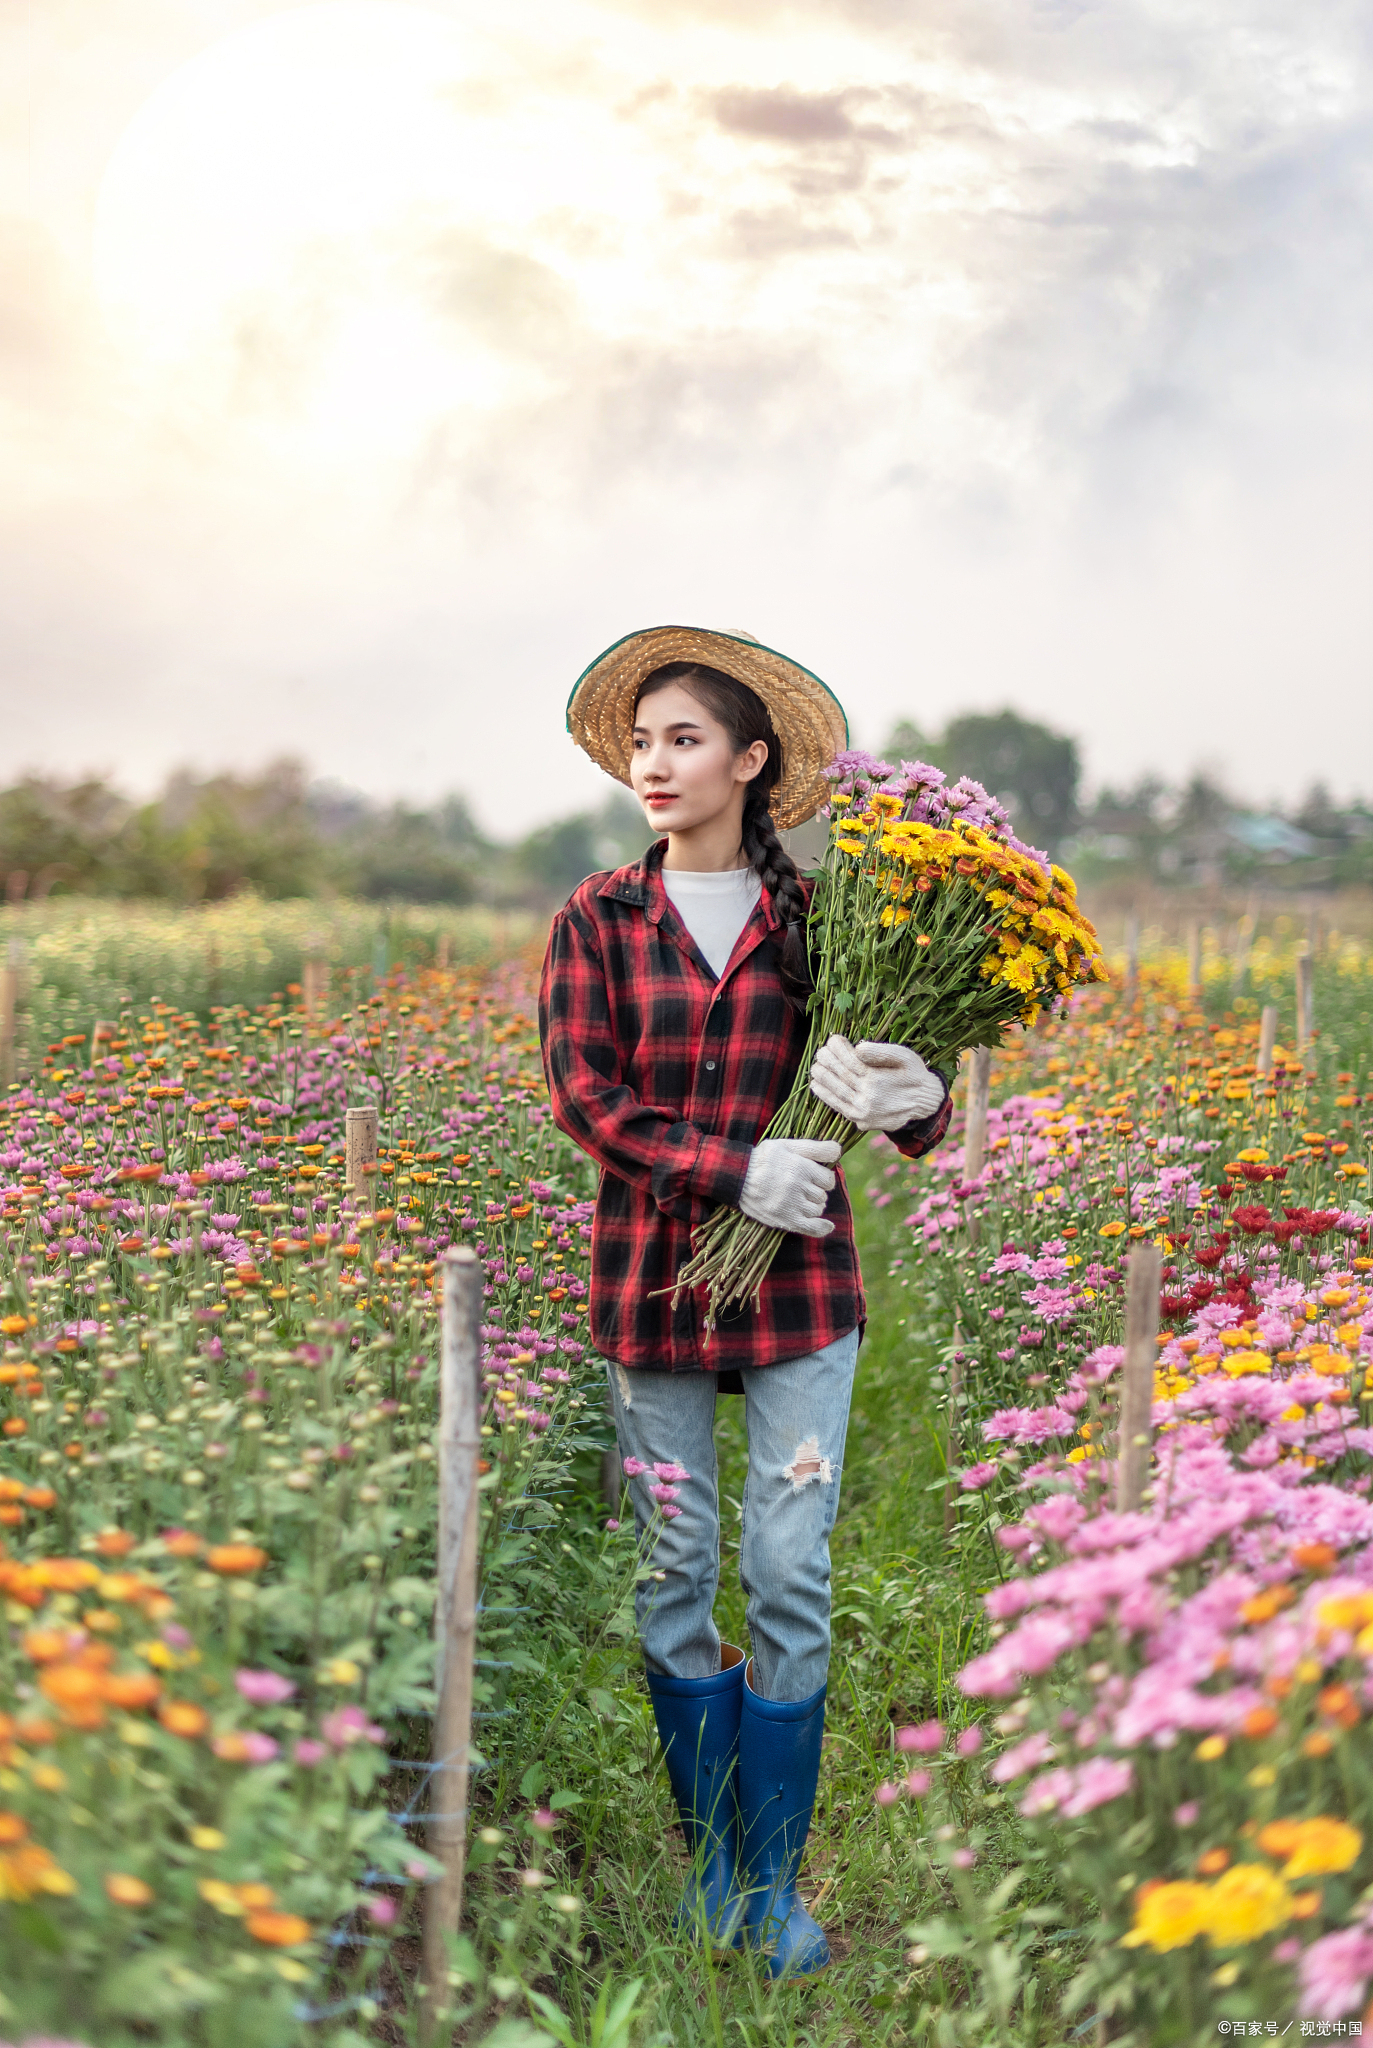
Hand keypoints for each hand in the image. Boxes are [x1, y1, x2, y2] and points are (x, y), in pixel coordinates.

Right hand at [739, 1138, 840, 1237]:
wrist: (737, 1176)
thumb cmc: (764, 1158)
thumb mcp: (788, 1145)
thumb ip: (815, 1147)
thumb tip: (839, 1150)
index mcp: (801, 1168)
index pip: (828, 1179)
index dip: (823, 1179)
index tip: (814, 1178)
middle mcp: (798, 1187)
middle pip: (822, 1195)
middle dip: (817, 1191)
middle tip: (803, 1188)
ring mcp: (792, 1205)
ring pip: (817, 1210)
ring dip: (814, 1205)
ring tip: (801, 1199)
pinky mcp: (784, 1219)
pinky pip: (810, 1228)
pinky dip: (821, 1228)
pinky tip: (828, 1226)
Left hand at [809, 1033, 944, 1131]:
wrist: (924, 1102)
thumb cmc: (913, 1074)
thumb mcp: (904, 1057)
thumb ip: (881, 1052)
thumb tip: (858, 1048)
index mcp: (877, 1080)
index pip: (850, 1061)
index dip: (838, 1049)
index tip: (832, 1039)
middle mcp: (868, 1097)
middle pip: (840, 1076)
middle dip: (827, 1062)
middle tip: (820, 1051)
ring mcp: (863, 1112)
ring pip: (836, 1092)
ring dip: (822, 1078)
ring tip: (815, 1065)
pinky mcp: (861, 1121)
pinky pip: (838, 1107)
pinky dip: (825, 1096)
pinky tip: (816, 1085)